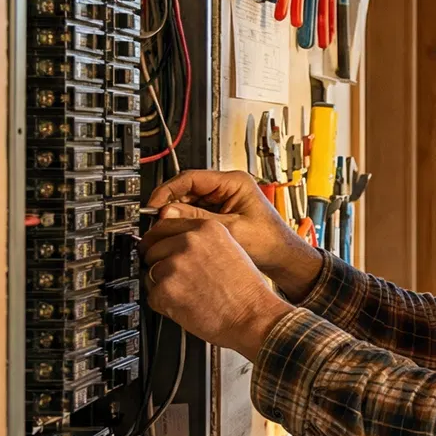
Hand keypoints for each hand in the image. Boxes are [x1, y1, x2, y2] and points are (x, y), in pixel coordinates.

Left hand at [141, 214, 293, 360]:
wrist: (253, 317)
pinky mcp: (165, 290)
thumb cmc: (247, 291)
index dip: (158, 240)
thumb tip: (175, 244)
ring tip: (190, 294)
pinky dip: (164, 304)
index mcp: (207, 229)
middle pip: (152, 249)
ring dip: (163, 285)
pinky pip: (152, 296)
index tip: (156, 247)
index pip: (163, 226)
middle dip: (159, 264)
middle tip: (180, 279)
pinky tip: (187, 305)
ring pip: (150, 273)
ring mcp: (175, 265)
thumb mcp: (231, 250)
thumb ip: (202, 242)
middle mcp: (189, 242)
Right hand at [148, 170, 323, 297]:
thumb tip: (167, 213)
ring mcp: (222, 198)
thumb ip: (199, 219)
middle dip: (169, 205)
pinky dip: (184, 221)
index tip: (153, 206)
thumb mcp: (231, 230)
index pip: (191, 178)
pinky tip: (177, 234)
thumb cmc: (269, 241)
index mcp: (234, 182)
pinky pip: (193, 212)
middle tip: (156, 223)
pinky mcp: (219, 211)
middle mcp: (227, 186)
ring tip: (165, 230)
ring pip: (187, 201)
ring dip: (174, 214)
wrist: (282, 257)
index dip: (167, 191)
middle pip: (186, 188)